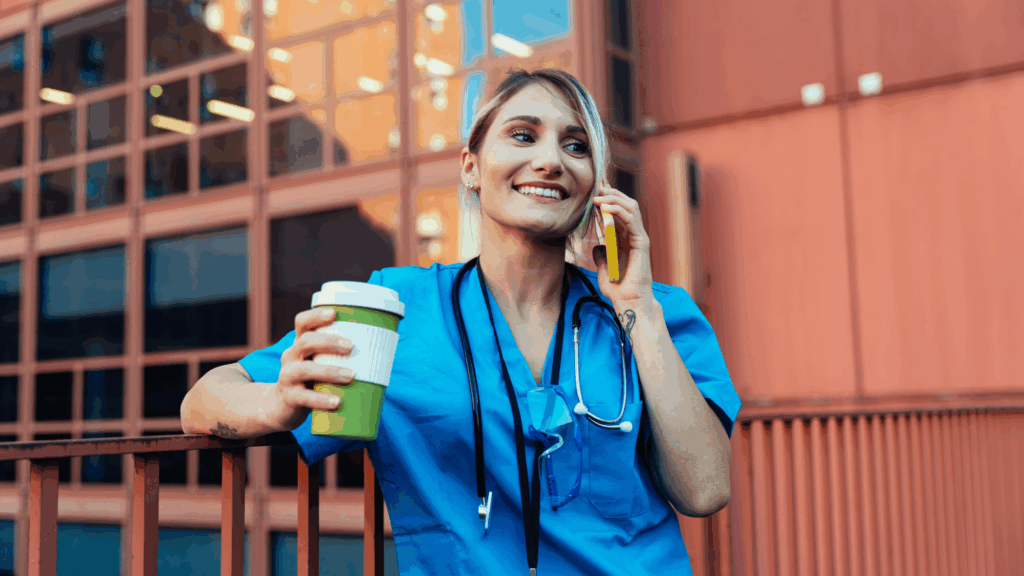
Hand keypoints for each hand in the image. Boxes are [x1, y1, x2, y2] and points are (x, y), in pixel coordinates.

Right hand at [263, 308, 355, 430]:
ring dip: (330, 371)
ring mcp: (287, 377)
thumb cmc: (312, 380)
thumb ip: (340, 355)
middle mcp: (291, 356)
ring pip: (305, 369)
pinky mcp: (289, 397)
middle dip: (328, 341)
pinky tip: (337, 401)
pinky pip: (304, 398)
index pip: (302, 323)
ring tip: (351, 376)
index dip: (315, 315)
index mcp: (300, 344)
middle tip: (351, 346)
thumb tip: (382, 347)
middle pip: (305, 342)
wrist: (283, 407)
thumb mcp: (320, 362)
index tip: (334, 313)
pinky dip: (321, 399)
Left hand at [591, 183, 656, 312]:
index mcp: (626, 240)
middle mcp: (634, 236)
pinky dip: (618, 211)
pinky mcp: (642, 243)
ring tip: (598, 196)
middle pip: (626, 206)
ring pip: (631, 208)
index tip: (594, 191)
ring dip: (614, 199)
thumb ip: (601, 255)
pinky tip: (605, 208)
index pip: (619, 212)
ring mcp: (640, 238)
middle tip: (596, 188)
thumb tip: (596, 247)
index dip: (608, 200)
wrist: (628, 302)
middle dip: (611, 194)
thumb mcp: (604, 268)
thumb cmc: (618, 289)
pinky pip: (632, 220)